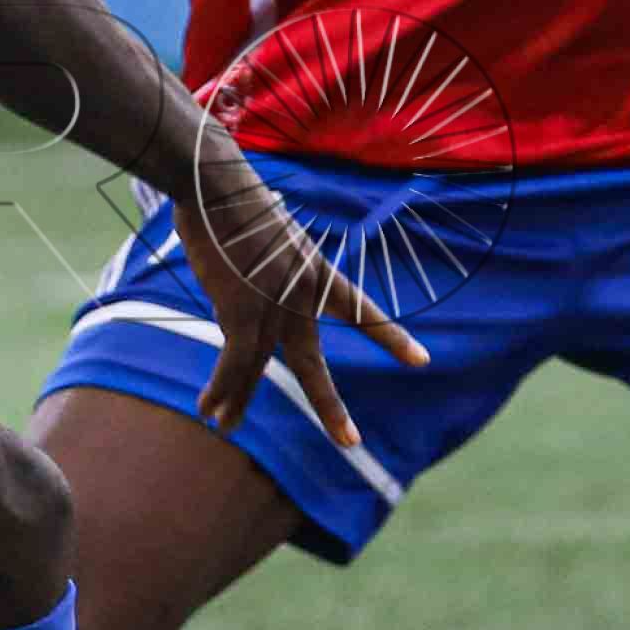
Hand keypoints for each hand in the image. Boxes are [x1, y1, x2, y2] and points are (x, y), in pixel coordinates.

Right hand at [161, 138, 424, 445]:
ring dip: (239, 402)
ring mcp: (272, 308)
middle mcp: (300, 296)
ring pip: (261, 370)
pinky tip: (208, 410)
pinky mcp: (241, 313)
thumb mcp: (265, 230)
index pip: (360, 309)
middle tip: (352, 443)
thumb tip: (244, 278)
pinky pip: (233, 365)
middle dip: (330, 408)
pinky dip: (220, 389)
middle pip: (313, 364)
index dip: (390, 337)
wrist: (217, 186)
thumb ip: (265, 263)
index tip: (421, 361)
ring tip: (224, 428)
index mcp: (315, 271)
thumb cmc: (232, 198)